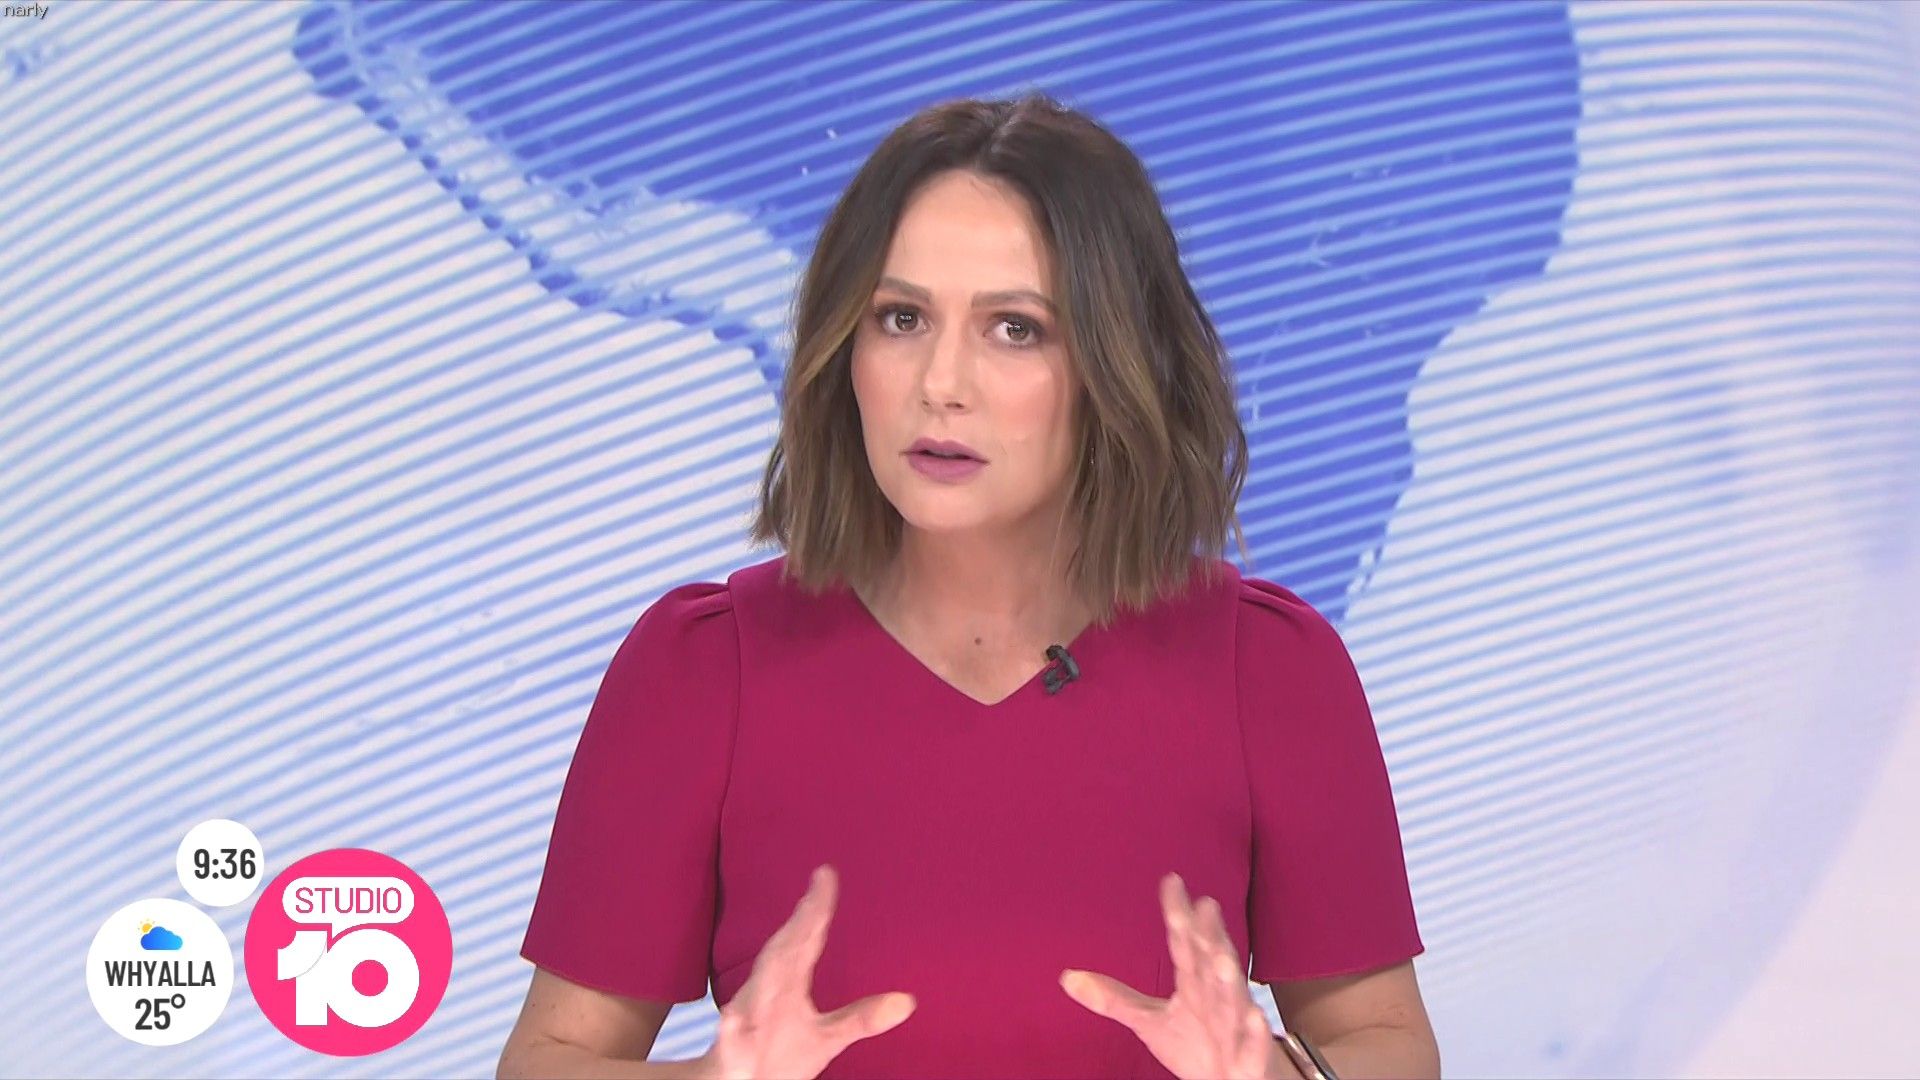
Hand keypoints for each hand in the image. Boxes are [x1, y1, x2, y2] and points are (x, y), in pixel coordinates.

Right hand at [696, 864, 915, 1079]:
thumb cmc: (780, 1054)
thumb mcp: (829, 1037)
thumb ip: (864, 1017)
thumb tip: (908, 1002)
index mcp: (788, 984)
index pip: (805, 939)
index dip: (816, 908)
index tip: (827, 873)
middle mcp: (766, 995)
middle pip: (782, 955)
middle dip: (797, 926)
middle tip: (814, 893)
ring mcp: (746, 1022)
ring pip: (752, 994)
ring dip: (766, 974)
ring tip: (785, 941)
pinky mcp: (730, 1053)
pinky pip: (730, 1040)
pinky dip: (732, 1029)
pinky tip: (733, 1019)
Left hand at [1059, 872, 1295, 1079]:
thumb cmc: (1196, 1046)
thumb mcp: (1149, 1021)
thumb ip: (1113, 997)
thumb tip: (1067, 977)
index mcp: (1194, 983)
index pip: (1184, 944)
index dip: (1177, 914)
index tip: (1171, 881)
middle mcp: (1217, 997)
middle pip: (1211, 963)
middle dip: (1211, 936)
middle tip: (1206, 905)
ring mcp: (1235, 1026)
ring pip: (1233, 1000)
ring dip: (1230, 980)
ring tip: (1222, 959)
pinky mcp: (1249, 1058)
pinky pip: (1253, 1045)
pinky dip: (1255, 1033)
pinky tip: (1255, 1017)